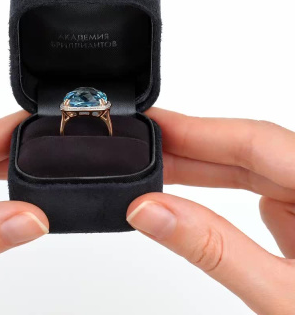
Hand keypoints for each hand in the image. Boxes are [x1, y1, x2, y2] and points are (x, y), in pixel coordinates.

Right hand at [127, 108, 294, 314]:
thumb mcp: (283, 300)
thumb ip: (213, 250)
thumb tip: (150, 210)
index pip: (256, 141)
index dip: (196, 128)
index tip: (151, 124)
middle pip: (249, 150)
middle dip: (190, 147)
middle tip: (140, 147)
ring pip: (249, 167)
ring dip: (199, 168)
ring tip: (153, 169)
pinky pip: (254, 188)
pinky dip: (215, 189)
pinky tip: (188, 191)